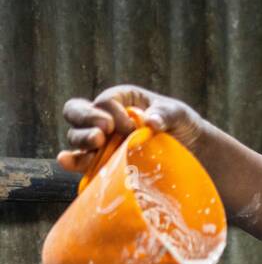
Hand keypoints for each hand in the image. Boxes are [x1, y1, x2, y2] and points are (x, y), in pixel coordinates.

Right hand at [57, 85, 204, 175]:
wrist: (192, 154)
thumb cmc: (183, 126)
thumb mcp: (178, 114)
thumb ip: (164, 114)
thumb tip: (151, 122)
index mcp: (121, 99)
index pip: (104, 102)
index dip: (112, 113)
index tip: (132, 126)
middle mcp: (105, 118)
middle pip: (77, 113)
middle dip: (87, 121)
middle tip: (104, 132)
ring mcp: (102, 142)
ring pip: (76, 137)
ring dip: (82, 142)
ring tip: (97, 145)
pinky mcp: (103, 164)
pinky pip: (82, 162)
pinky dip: (73, 162)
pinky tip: (66, 162)